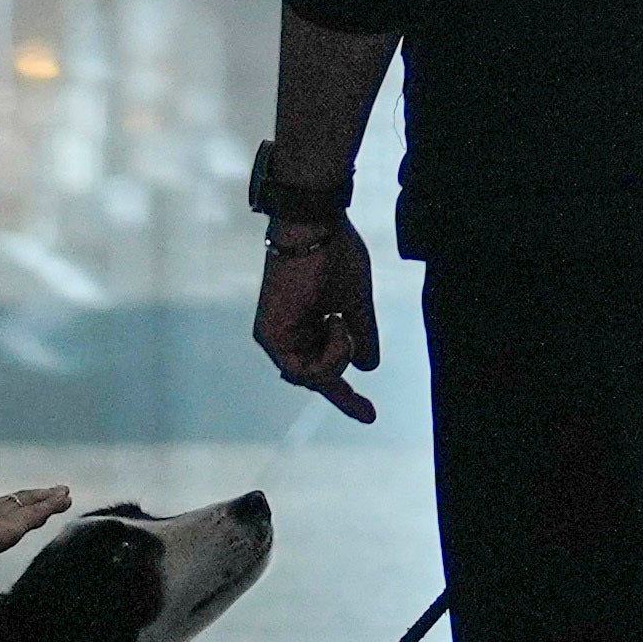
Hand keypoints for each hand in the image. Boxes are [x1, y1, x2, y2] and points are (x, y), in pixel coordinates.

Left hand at [250, 213, 384, 420]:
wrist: (315, 225)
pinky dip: (330, 357)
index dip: (346, 396)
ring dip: (338, 358)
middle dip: (340, 377)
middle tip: (361, 384)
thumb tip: (369, 367)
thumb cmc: (335, 254)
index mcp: (300, 326)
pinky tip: (337, 324)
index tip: (371, 416)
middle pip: (317, 377)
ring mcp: (274, 337)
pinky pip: (306, 371)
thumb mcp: (355, 305)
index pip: (321, 370)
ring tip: (343, 321)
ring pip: (314, 378)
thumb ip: (361, 336)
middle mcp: (283, 335)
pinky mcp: (270, 337)